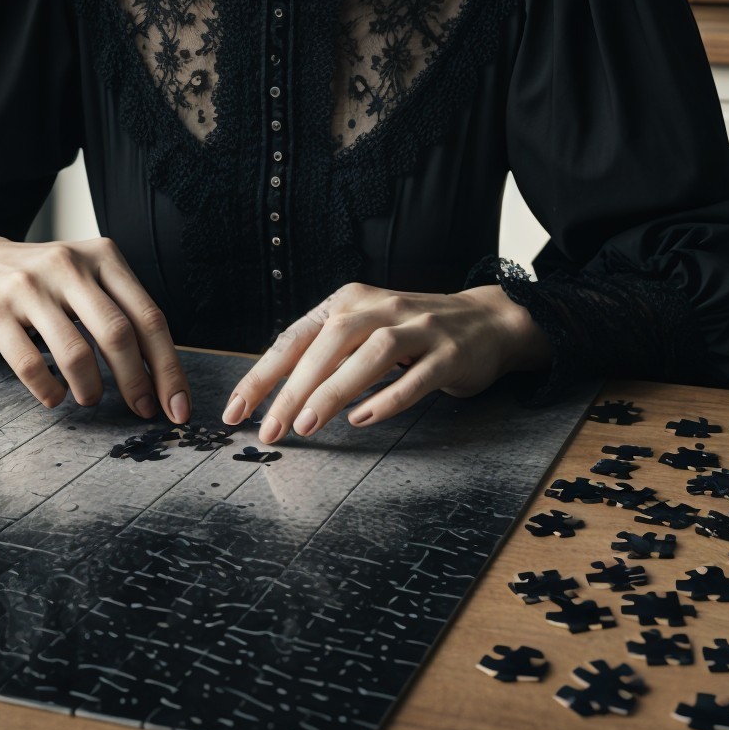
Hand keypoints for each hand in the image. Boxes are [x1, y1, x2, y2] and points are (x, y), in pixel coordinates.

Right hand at [0, 229, 190, 421]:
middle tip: (142, 410)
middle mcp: (69, 266)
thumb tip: (158, 372)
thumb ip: (119, 310)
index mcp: (102, 256)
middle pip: (119, 334)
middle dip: (137, 382)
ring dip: (90, 389)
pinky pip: (30, 364)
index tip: (177, 405)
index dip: (168, 367)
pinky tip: (54, 397)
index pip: (149, 316)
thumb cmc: (40, 279)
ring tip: (89, 399)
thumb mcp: (84, 276)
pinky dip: (48, 390)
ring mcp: (30, 288)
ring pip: (75, 352)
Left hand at [221, 282, 551, 442]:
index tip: (238, 411)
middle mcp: (382, 308)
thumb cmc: (416, 333)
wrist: (490, 321)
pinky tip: (363, 419)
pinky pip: (417, 376)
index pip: (296, 337)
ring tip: (307, 424)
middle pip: (329, 343)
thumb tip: (274, 393)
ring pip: (370, 355)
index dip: (263, 375)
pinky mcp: (450, 353)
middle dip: (293, 389)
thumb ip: (327, 353)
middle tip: (271, 428)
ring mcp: (420, 328)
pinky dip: (388, 397)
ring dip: (334, 390)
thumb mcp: (365, 330)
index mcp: (352, 301)